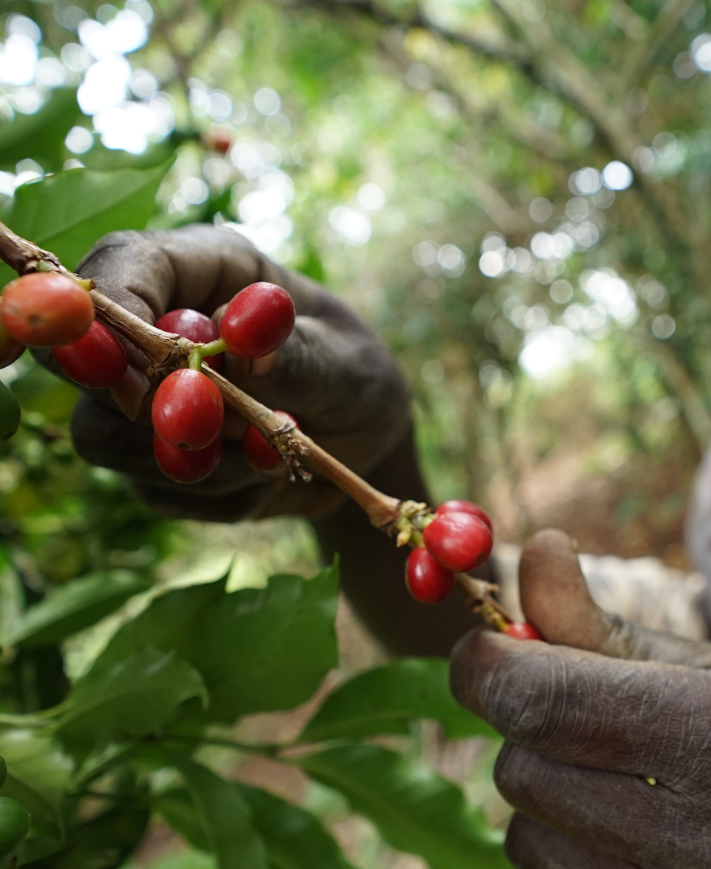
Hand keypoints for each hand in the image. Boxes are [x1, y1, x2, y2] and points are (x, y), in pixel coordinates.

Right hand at [49, 225, 410, 520]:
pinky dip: (215, 493)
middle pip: (78, 355)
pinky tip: (264, 477)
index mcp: (206, 271)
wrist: (363, 452)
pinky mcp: (149, 456)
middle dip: (133, 402)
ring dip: (193, 459)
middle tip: (205, 429)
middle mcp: (160, 325)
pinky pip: (150, 488)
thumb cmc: (357, 383)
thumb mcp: (344, 365)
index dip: (114, 311)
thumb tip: (236, 348)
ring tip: (273, 454)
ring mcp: (145, 394)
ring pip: (102, 433)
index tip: (146, 368)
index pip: (124, 264)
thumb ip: (292, 355)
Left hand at [450, 530, 710, 868]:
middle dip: (528, 733)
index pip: (547, 703)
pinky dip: (562, 858)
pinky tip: (620, 839)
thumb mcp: (683, 654)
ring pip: (524, 840)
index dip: (485, 669)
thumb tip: (530, 549)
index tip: (476, 652)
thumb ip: (590, 615)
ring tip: (608, 782)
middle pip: (524, 770)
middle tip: (576, 722)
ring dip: (542, 799)